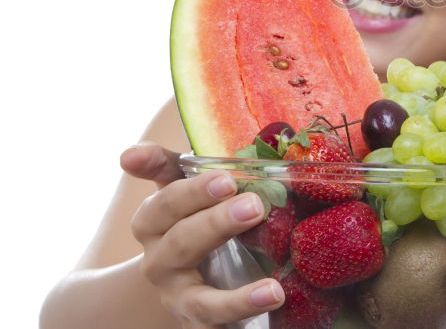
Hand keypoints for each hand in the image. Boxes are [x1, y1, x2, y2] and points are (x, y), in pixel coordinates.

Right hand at [121, 142, 284, 327]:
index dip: (192, 190)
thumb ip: (185, 162)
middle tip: (255, 206)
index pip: (164, 201)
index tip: (224, 178)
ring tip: (273, 290)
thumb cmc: (194, 217)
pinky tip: (272, 305)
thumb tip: (155, 151)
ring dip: (235, 298)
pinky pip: (217, 328)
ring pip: (200, 299)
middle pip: (181, 242)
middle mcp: (160, 260)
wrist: (177, 280)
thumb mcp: (187, 186)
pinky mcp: (199, 324)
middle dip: (217, 224)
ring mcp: (180, 297)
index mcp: (155, 219)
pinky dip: (242, 319)